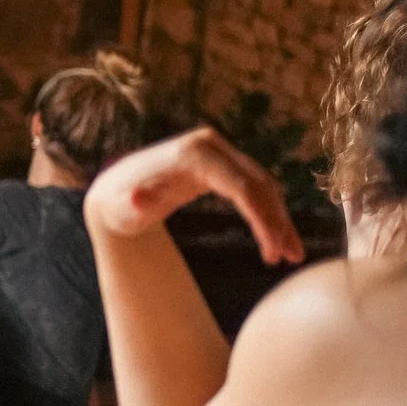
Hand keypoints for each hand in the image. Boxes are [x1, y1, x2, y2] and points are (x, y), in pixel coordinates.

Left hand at [84, 128, 303, 264]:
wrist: (115, 193)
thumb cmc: (117, 203)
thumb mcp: (120, 207)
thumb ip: (133, 203)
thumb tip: (137, 198)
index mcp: (193, 153)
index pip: (241, 186)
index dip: (262, 218)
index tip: (271, 251)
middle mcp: (211, 147)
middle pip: (258, 185)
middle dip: (276, 222)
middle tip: (286, 258)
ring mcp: (219, 154)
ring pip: (263, 188)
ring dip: (279, 221)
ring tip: (291, 256)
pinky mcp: (223, 167)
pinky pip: (255, 190)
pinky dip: (270, 215)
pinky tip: (281, 241)